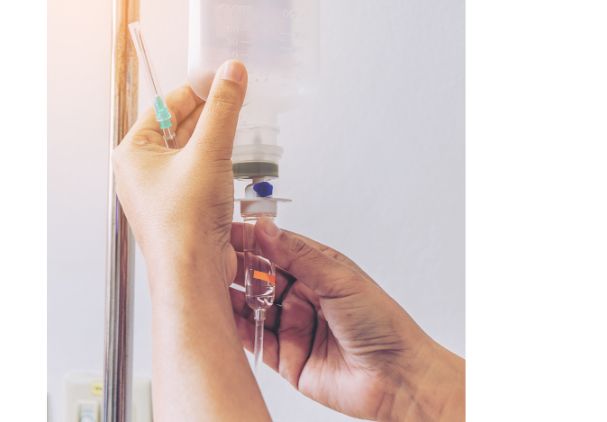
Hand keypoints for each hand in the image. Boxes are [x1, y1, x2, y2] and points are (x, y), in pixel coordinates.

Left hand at [112, 60, 247, 286]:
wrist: (192, 273)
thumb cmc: (185, 222)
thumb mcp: (209, 152)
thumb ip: (223, 108)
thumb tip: (230, 74)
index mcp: (133, 153)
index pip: (164, 106)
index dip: (194, 89)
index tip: (220, 78)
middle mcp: (142, 172)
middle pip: (178, 127)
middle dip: (207, 113)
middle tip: (235, 95)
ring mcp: (160, 192)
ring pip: (190, 152)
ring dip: (214, 138)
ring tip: (238, 123)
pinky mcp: (180, 209)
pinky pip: (197, 174)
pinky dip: (216, 163)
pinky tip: (234, 159)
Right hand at [230, 220, 464, 420]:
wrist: (396, 378)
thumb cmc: (383, 325)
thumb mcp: (340, 279)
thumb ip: (298, 255)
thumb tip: (266, 228)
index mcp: (318, 270)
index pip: (275, 248)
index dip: (250, 240)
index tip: (223, 232)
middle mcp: (302, 296)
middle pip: (258, 276)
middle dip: (235, 267)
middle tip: (211, 259)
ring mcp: (292, 326)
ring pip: (251, 307)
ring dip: (232, 297)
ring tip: (210, 286)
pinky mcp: (285, 357)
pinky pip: (253, 340)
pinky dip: (236, 329)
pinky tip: (222, 317)